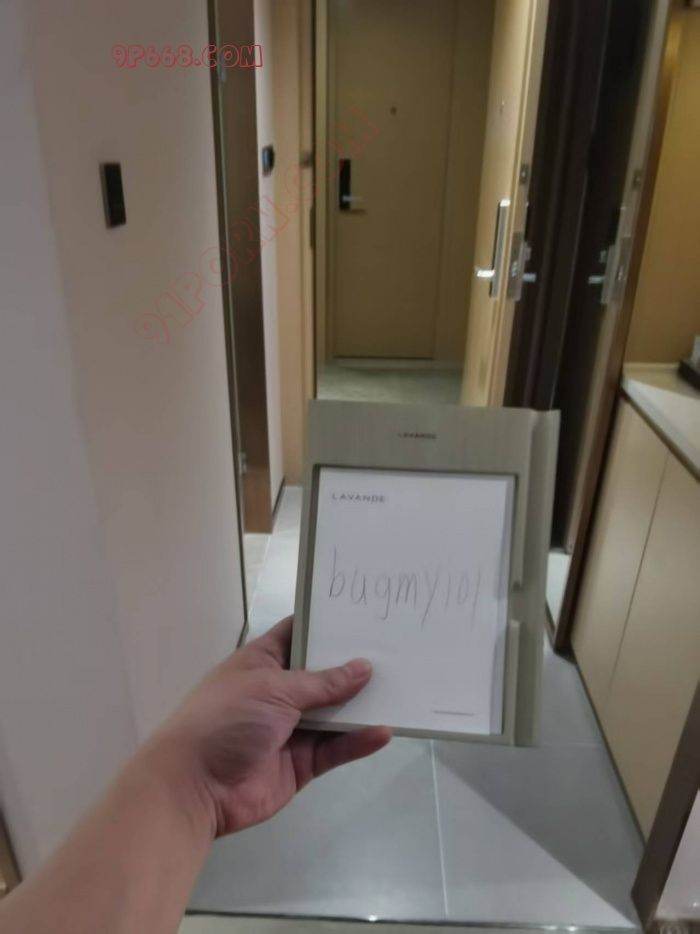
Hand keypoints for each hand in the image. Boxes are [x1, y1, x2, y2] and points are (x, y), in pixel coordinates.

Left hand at [142, 617, 391, 837]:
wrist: (195, 787)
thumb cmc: (227, 719)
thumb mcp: (273, 689)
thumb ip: (322, 683)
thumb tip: (364, 667)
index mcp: (262, 662)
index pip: (297, 634)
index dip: (327, 625)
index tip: (364, 613)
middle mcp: (278, 692)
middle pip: (322, 675)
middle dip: (354, 665)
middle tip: (397, 650)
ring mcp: (290, 729)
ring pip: (333, 714)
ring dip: (361, 705)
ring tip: (402, 690)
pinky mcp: (300, 763)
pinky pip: (334, 749)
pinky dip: (357, 742)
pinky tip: (383, 732)